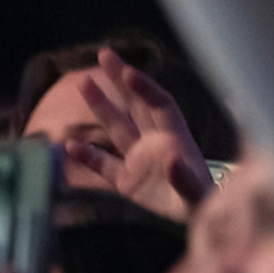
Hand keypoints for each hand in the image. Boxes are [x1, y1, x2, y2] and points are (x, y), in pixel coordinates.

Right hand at [63, 48, 212, 220]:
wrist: (197, 219)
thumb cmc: (203, 202)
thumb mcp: (197, 192)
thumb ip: (185, 178)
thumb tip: (171, 160)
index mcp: (175, 137)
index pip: (159, 105)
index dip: (144, 88)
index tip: (128, 72)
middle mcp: (155, 142)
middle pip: (135, 104)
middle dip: (120, 80)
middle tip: (105, 53)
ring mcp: (138, 160)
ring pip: (116, 127)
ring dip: (101, 106)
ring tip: (84, 82)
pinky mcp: (126, 181)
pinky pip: (104, 166)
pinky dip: (88, 156)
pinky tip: (69, 145)